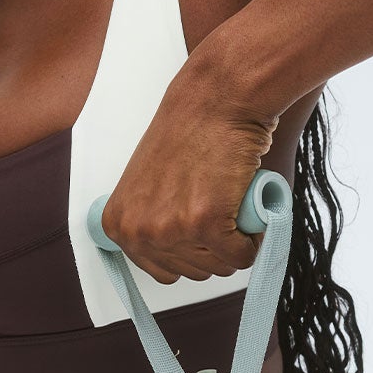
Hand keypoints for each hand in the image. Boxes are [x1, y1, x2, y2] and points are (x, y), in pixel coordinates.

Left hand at [97, 75, 279, 284]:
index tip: (199, 221)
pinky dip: (254, 238)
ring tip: (228, 202)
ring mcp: (171, 230)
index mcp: (119, 225)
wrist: (216, 101)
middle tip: (219, 206)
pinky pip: (241, 256)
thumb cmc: (190, 133)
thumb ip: (150, 221)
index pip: (163, 271)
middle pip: (193, 272)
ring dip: (235, 242)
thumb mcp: (148, 184)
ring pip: (220, 267)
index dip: (190, 248)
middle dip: (214, 246)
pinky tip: (245, 207)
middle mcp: (139, 232)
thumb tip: (169, 256)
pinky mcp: (206, 224)